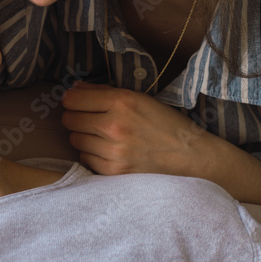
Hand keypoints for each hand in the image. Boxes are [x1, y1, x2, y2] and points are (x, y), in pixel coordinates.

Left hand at [61, 82, 260, 205]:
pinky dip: (92, 154)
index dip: (71, 100)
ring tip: (102, 136)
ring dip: (83, 136)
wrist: (190, 156)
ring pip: (75, 140)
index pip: (73, 99)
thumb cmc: (165, 123)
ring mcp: (113, 151)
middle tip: (89, 119)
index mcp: (121, 101)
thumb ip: (103, 92)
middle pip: (70, 120)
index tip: (75, 102)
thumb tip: (73, 90)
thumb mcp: (138, 98)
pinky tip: (108, 150)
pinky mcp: (114, 172)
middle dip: (75, 117)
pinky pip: (85, 159)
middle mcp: (114, 125)